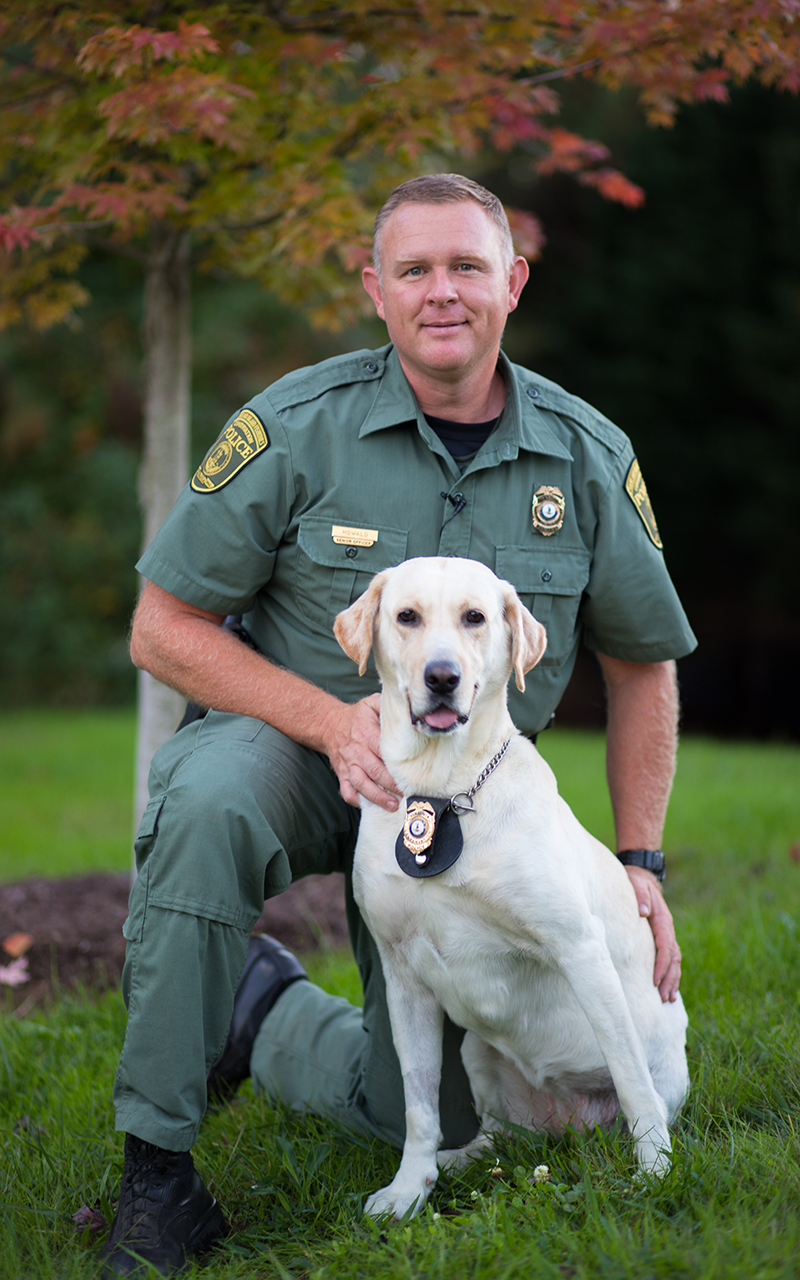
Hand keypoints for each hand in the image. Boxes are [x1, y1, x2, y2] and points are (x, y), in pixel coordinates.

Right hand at [320, 693, 400, 810]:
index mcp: (366, 734)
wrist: (329, 724)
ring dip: (377, 796)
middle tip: (408, 793)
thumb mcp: (371, 704)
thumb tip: (406, 709)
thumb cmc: (356, 716)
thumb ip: (387, 706)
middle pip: (375, 771)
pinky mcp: (342, 774)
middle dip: (391, 784)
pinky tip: (369, 806)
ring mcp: (348, 765)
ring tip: (392, 806)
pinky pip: (346, 790)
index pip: (382, 750)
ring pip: (361, 783)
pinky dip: (356, 800)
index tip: (411, 772)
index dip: (396, 763)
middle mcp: (357, 751)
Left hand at [625, 866, 680, 1002]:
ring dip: (672, 979)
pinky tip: (668, 986)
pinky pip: (671, 957)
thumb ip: (639, 896)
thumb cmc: (636, 881)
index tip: (655, 980)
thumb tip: (643, 912)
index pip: (665, 946)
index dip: (661, 965)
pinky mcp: (663, 936)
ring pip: (675, 960)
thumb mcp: (636, 884)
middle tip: (662, 997)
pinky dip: (671, 973)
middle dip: (669, 978)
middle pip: (673, 958)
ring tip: (668, 999)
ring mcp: (667, 933)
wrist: (642, 877)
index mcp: (662, 919)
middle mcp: (668, 928)